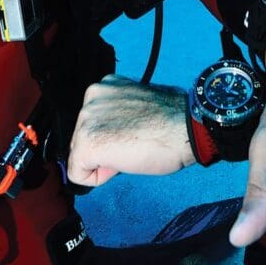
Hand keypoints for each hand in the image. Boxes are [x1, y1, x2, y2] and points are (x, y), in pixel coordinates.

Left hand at [67, 74, 194, 186]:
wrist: (186, 129)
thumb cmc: (172, 121)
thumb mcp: (136, 107)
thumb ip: (116, 114)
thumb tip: (111, 133)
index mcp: (103, 87)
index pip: (92, 124)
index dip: (113, 138)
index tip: (134, 134)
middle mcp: (90, 98)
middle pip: (83, 138)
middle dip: (106, 149)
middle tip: (135, 144)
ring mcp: (86, 120)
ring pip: (81, 155)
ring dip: (104, 161)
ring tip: (131, 151)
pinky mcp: (86, 143)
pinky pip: (78, 173)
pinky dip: (97, 178)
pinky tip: (122, 164)